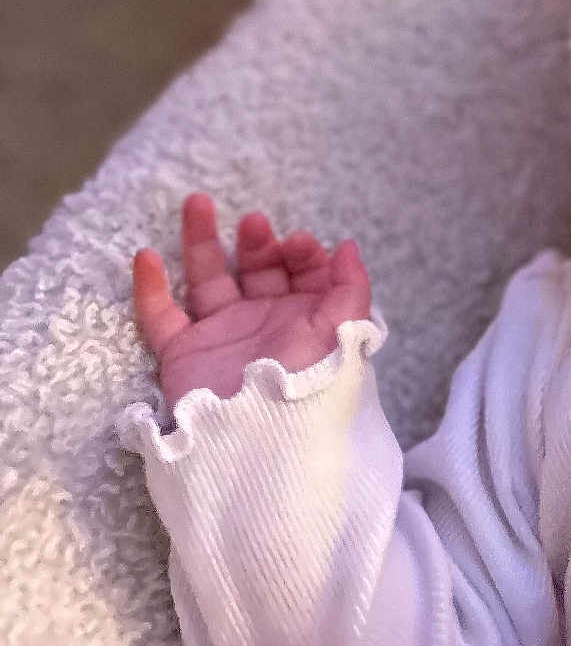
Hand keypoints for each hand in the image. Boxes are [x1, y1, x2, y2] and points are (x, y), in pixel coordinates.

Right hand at [133, 192, 370, 411]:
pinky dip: (150, 288)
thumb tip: (348, 246)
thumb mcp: (344, 332)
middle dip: (258, 242)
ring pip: (209, 280)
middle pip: (258, 270)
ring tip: (197, 202)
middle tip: (255, 223)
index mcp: (305, 319)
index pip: (304, 273)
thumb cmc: (310, 384)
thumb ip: (350, 287)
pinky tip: (146, 256)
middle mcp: (264, 323)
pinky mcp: (184, 356)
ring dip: (200, 242)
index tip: (297, 243)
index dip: (302, 253)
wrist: (264, 443)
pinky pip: (161, 318)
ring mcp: (223, 337)